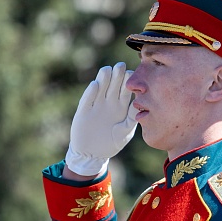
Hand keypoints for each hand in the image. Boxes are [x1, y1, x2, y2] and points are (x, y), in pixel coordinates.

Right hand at [65, 62, 137, 176]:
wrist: (92, 154)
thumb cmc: (111, 144)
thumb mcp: (124, 132)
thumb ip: (131, 119)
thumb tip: (138, 105)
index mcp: (120, 106)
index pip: (125, 90)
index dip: (128, 81)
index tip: (132, 74)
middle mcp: (108, 103)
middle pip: (113, 85)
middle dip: (117, 75)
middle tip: (120, 66)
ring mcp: (95, 106)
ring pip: (100, 89)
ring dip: (103, 79)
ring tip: (107, 70)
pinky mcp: (83, 112)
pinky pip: (87, 100)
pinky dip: (90, 93)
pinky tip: (95, 85)